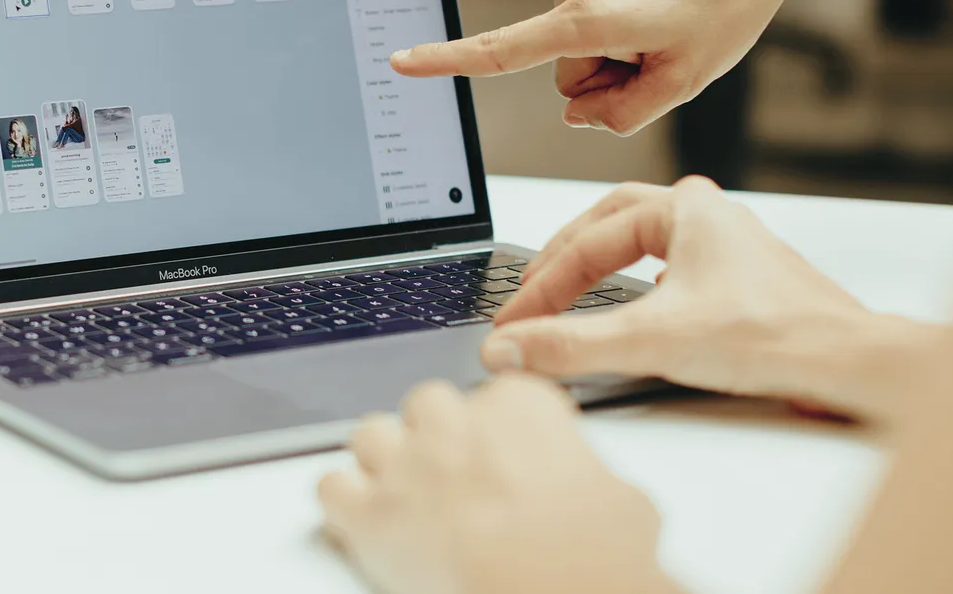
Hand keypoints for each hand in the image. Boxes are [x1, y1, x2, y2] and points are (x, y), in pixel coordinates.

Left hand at [318, 377, 679, 593]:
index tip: (507, 450)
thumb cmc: (593, 558)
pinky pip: (331, 487)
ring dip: (385, 459)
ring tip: (406, 493)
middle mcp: (455, 424)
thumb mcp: (621, 501)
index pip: (500, 393)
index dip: (501, 429)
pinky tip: (362, 519)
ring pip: (371, 434)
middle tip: (457, 475)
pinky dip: (342, 503)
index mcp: (519, 409)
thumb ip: (586, 476)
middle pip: (428, 404)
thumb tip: (591, 494)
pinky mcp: (369, 513)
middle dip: (438, 435)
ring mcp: (406, 464)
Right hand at [391, 0, 825, 134]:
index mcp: (592, 17)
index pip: (505, 51)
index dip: (449, 61)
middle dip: (605, 69)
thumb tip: (577, 113)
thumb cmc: (730, 1)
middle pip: (562, 63)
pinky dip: (620, 3)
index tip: (401, 63)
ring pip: (574, 30)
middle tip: (664, 48)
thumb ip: (621, 114)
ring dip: (615, 36)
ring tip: (670, 14)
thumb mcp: (686, 80)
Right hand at [483, 177, 940, 420]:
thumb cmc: (777, 337)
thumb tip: (509, 349)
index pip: (585, 244)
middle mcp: (708, 213)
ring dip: (600, 261)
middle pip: (608, 222)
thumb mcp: (653, 342)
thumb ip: (571, 346)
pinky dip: (639, 280)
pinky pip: (674, 263)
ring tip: (568, 286)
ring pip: (643, 238)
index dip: (539, 287)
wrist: (852, 364)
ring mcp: (728, 244)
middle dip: (562, 258)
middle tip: (530, 292)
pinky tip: (639, 305)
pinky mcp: (742, 278)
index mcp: (684, 206)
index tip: (514, 323)